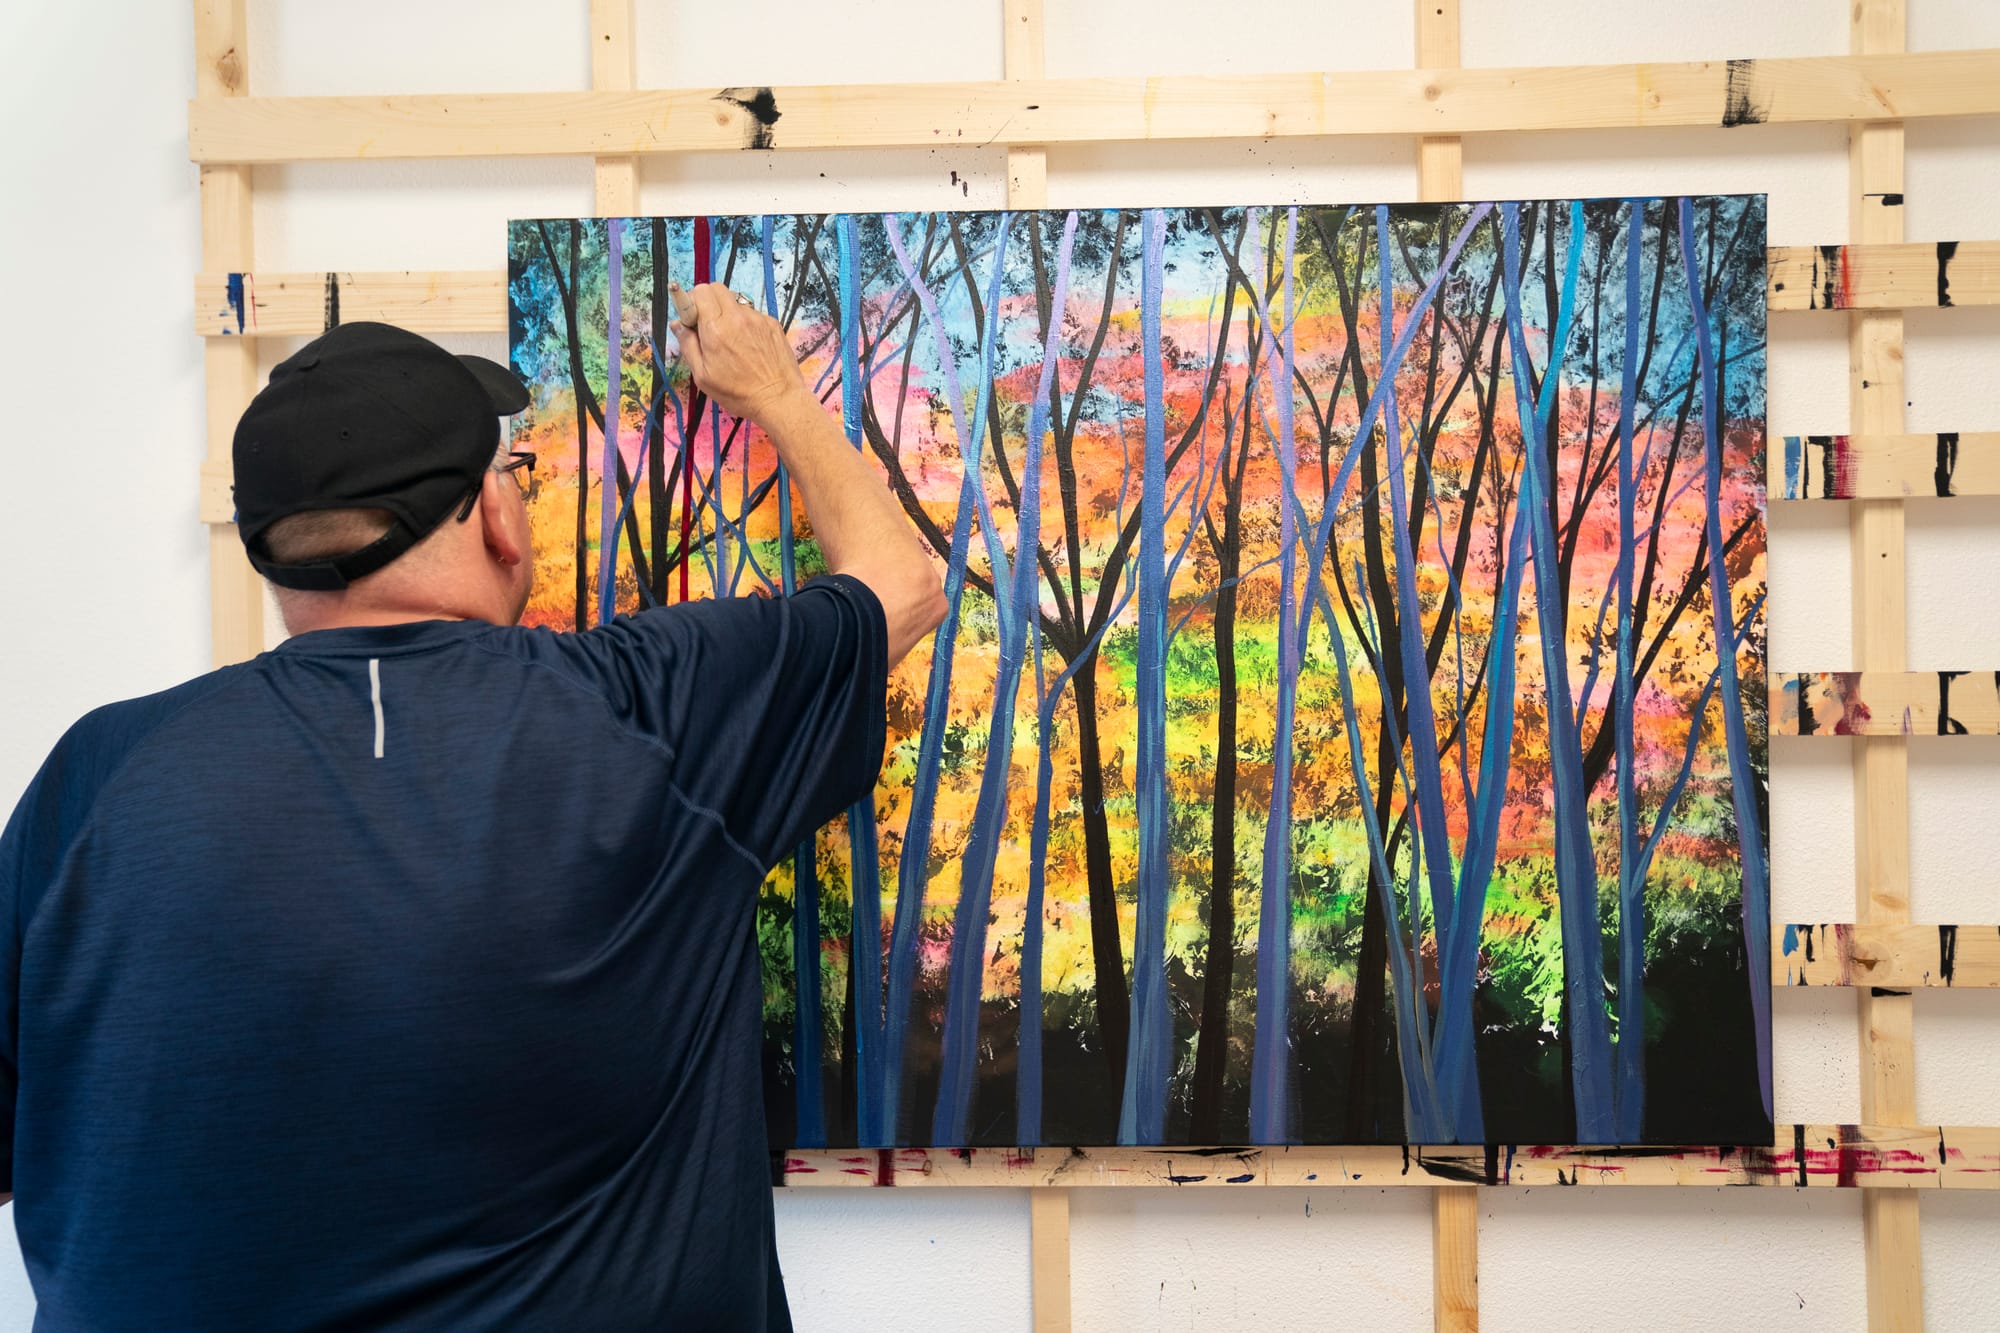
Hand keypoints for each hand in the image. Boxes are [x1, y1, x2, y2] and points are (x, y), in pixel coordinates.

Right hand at [670, 284, 810, 425]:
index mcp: (716, 329)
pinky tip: (748, 345)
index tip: (692, 318)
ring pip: (735, 301)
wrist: (778, 399)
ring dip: (727, 312)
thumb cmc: (737, 393)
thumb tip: (677, 324)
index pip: (700, 291)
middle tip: (707, 323)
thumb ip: (687, 345)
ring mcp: (757, 318)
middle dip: (707, 300)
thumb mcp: (702, 376)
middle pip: (717, 288)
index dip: (692, 301)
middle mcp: (737, 317)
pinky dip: (745, 323)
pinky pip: (752, 313)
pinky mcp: (772, 323)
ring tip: (731, 339)